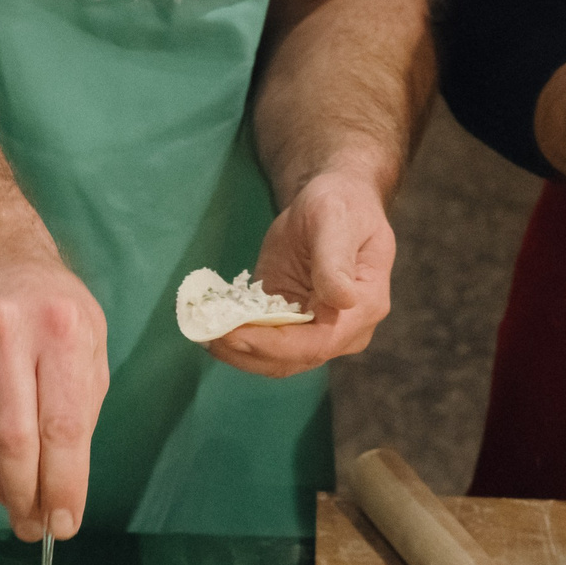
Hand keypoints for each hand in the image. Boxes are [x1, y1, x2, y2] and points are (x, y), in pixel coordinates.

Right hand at [0, 250, 107, 541]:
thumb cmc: (54, 310)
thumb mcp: (90, 345)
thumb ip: (81, 410)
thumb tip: (63, 486)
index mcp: (62, 331)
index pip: (61, 427)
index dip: (63, 485)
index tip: (63, 523)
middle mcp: (7, 335)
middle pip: (12, 441)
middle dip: (25, 496)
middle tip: (32, 527)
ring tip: (16, 501)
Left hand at [207, 170, 393, 375]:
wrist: (334, 204)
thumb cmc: (341, 205)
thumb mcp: (336, 219)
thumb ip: (336, 259)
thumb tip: (342, 299)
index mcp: (364, 306)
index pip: (320, 343)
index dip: (275, 346)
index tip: (235, 335)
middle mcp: (344, 330)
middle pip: (294, 359)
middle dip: (248, 352)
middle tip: (206, 333)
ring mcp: (318, 332)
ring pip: (276, 360)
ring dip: (237, 352)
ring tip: (202, 331)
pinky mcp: (294, 327)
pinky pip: (266, 344)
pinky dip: (237, 341)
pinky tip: (210, 327)